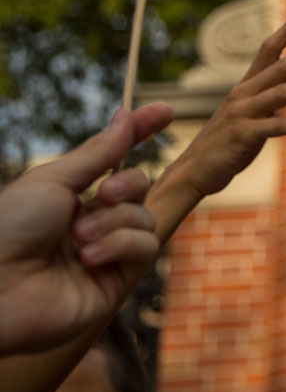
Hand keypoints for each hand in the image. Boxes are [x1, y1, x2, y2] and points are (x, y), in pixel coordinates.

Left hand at [0, 105, 171, 353]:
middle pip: (139, 187)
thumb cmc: (8, 230)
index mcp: (71, 198)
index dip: (139, 134)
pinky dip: (120, 245)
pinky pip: (145, 247)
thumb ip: (98, 153)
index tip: (165, 110)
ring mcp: (106, 252)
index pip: (116, 160)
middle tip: (101, 195)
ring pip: (145, 217)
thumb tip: (125, 116)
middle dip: (126, 185)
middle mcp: (92, 223)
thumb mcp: (52, 181)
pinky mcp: (117, 281)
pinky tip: (88, 258)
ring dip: (114, 222)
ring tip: (78, 239)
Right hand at [167, 12, 285, 199]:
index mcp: (246, 85)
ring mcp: (242, 113)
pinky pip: (282, 127)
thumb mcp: (248, 114)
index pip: (268, 48)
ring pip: (284, 93)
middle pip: (282, 66)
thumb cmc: (226, 142)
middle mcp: (243, 93)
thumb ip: (267, 97)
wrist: (195, 172)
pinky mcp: (244, 135)